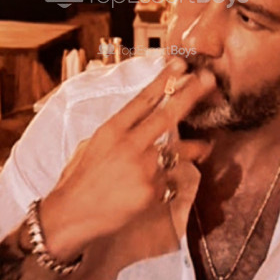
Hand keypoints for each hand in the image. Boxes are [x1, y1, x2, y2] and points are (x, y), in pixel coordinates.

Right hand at [39, 58, 214, 259]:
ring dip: (195, 148)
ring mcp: (144, 168)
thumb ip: (117, 134)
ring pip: (179, 152)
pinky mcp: (153, 191)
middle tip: (208, 80)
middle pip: (167, 115)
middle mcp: (130, 144)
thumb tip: (137, 126)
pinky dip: (167, 183)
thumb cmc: (78, 180)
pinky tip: (160, 188)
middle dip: (190, 94)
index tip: (180, 64)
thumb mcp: (91, 146)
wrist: (72, 215)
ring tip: (206, 146)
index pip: (142, 99)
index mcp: (112, 129)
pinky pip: (170, 181)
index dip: (163, 80)